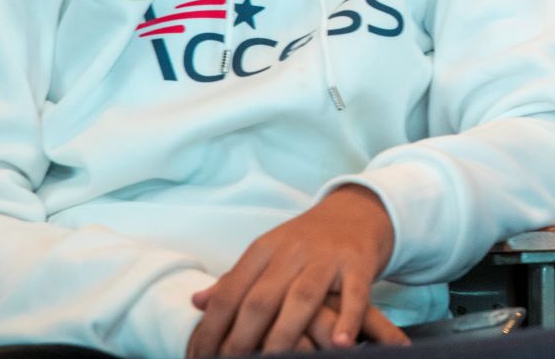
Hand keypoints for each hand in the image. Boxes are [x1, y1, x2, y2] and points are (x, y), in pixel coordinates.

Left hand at [186, 185, 394, 356]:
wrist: (356, 211)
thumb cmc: (306, 241)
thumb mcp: (268, 253)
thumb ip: (235, 279)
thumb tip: (196, 302)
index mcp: (264, 249)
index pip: (229, 292)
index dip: (212, 328)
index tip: (201, 356)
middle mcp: (292, 251)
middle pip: (261, 299)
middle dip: (242, 339)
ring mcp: (327, 256)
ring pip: (301, 298)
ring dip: (285, 334)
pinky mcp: (358, 263)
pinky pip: (354, 293)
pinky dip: (348, 318)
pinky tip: (339, 343)